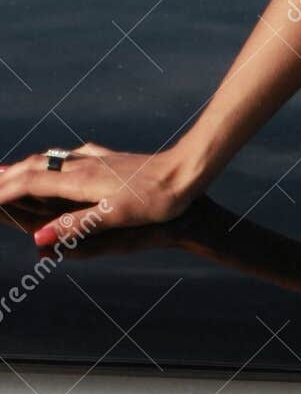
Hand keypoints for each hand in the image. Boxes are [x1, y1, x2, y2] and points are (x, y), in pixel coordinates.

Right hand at [0, 141, 199, 246]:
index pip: (30, 184)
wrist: (188, 170)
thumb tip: (37, 238)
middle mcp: (85, 165)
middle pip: (35, 168)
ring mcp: (99, 159)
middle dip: (8, 176)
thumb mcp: (116, 216)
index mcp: (80, 181)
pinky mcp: (113, 158)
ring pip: (52, 159)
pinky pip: (74, 155)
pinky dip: (55, 160)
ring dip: (27, 167)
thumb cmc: (156, 198)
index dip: (3, 191)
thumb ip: (76, 225)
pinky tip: (62, 158)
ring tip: (9, 172)